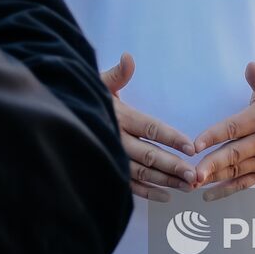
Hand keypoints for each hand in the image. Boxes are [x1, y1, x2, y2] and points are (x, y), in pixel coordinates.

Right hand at [100, 53, 197, 202]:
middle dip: (173, 166)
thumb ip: (118, 74)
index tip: (191, 147)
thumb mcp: (99, 82)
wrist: (59, 115)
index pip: (150, 128)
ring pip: (141, 172)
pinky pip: (128, 184)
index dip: (171, 138)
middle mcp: (116, 139)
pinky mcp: (106, 169)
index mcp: (120, 116)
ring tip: (187, 186)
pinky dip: (146, 192)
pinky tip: (166, 196)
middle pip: (149, 155)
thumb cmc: (85, 97)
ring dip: (165, 180)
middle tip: (195, 175)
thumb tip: (128, 57)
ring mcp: (111, 156)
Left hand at [192, 63, 254, 201]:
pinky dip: (226, 190)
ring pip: (235, 171)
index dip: (213, 136)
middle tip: (192, 173)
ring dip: (213, 178)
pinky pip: (243, 184)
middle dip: (211, 164)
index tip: (195, 144)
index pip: (233, 128)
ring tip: (192, 183)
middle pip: (233, 154)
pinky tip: (207, 194)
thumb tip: (250, 66)